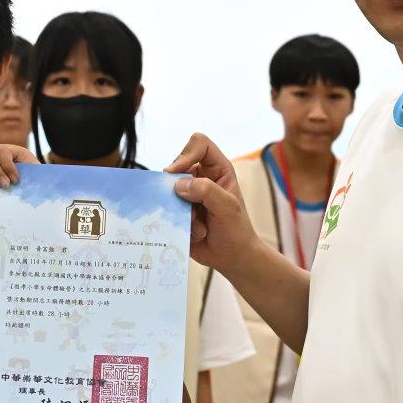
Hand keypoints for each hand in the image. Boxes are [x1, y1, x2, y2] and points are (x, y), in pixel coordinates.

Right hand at [163, 135, 260, 272]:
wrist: (232, 258)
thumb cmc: (236, 230)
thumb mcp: (227, 207)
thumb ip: (207, 191)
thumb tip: (179, 184)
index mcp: (217, 169)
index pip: (199, 144)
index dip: (186, 154)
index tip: (176, 172)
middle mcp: (201, 178)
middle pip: (177, 167)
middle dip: (179, 190)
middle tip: (190, 208)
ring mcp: (187, 195)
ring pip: (168, 191)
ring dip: (180, 210)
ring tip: (198, 225)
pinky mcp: (178, 212)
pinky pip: (165, 210)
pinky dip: (177, 222)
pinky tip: (195, 234)